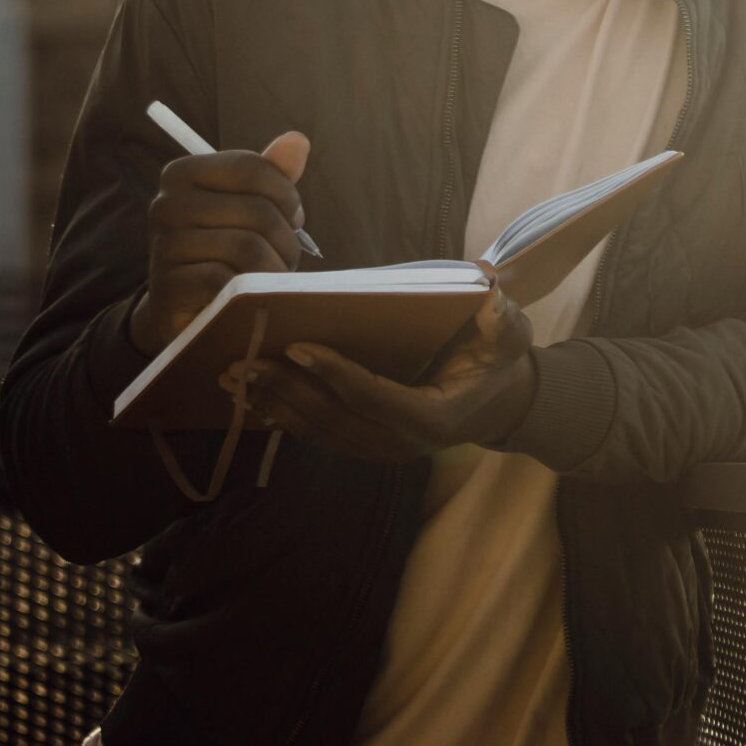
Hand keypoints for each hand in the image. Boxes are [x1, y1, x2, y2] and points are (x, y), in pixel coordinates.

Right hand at [129, 132, 309, 356]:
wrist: (182, 309)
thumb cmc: (221, 248)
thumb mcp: (245, 205)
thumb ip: (270, 174)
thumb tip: (298, 140)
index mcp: (182, 173)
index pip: (251, 167)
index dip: (286, 194)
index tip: (294, 217)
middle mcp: (166, 204)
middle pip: (257, 210)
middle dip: (287, 239)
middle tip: (287, 256)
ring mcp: (164, 246)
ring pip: (248, 248)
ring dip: (276, 268)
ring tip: (274, 278)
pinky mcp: (170, 288)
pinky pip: (229, 281)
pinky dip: (251, 292)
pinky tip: (252, 297)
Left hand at [239, 283, 536, 463]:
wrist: (501, 403)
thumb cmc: (501, 361)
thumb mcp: (510, 336)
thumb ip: (502, 321)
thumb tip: (488, 296)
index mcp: (432, 417)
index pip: (372, 396)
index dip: (334, 373)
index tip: (297, 346)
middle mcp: (400, 443)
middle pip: (333, 418)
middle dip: (286, 390)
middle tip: (244, 362)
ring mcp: (381, 449)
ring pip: (319, 431)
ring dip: (274, 405)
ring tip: (234, 379)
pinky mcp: (367, 446)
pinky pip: (320, 435)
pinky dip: (284, 418)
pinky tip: (253, 399)